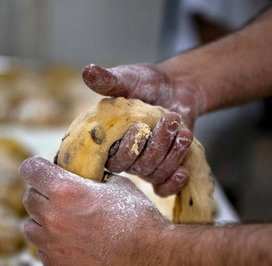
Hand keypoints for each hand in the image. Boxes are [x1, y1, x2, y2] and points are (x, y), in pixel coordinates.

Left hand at [19, 156, 169, 265]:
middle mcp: (52, 217)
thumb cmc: (139, 219)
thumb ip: (90, 181)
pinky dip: (52, 246)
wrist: (152, 259)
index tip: (42, 171)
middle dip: (42, 195)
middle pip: (29, 198)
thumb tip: (82, 178)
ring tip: (63, 224)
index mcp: (65, 190)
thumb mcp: (117, 185)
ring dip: (42, 222)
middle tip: (59, 199)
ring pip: (30, 227)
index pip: (30, 169)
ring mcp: (52, 246)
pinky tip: (72, 245)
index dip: (36, 168)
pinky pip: (43, 251)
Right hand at [83, 64, 202, 196]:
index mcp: (107, 138)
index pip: (108, 158)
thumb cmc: (147, 83)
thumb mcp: (129, 78)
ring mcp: (142, 165)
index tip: (140, 126)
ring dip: (171, 154)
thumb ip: (109, 80)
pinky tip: (184, 170)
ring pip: (153, 173)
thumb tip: (87, 71)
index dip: (124, 149)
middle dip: (155, 146)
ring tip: (184, 130)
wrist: (176, 88)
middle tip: (170, 120)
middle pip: (133, 167)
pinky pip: (163, 188)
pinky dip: (173, 183)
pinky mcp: (161, 171)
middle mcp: (122, 156)